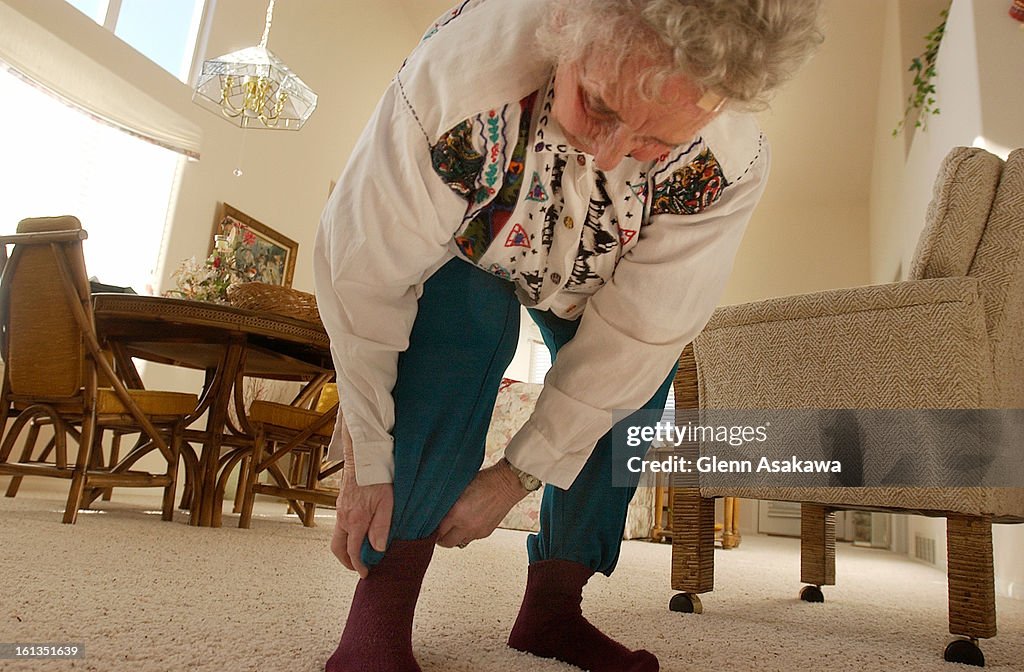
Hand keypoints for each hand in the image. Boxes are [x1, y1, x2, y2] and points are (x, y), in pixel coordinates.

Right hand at [330, 418, 393, 577]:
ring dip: (346, 548)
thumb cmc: (378, 478)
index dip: (359, 566)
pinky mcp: (341, 503)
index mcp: (355, 520)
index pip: (353, 551)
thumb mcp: (387, 504)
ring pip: (337, 536)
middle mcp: (344, 518)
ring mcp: (340, 510)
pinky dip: (346, 535)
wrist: (363, 456)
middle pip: (337, 548)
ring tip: (359, 552)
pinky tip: (358, 532)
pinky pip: (340, 525)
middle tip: (358, 567)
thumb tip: (377, 549)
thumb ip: (381, 528)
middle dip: (346, 561)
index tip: (366, 573)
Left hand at [437, 459, 528, 547]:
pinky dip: (467, 533)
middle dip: (441, 538)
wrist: (507, 484)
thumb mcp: (459, 488)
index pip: (438, 531)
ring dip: (455, 537)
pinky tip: (468, 522)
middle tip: (440, 532)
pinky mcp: (486, 532)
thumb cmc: (486, 481)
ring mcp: (477, 531)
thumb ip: (448, 502)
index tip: (431, 526)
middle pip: (447, 543)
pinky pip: (472, 538)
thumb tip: (438, 510)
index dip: (433, 529)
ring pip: (460, 543)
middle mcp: (466, 526)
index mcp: (457, 514)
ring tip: (455, 526)